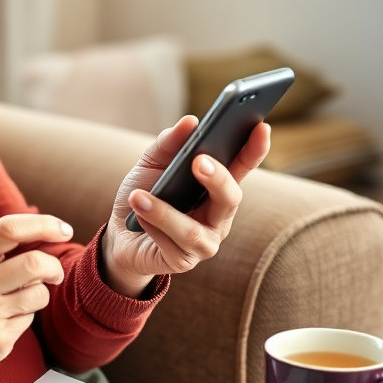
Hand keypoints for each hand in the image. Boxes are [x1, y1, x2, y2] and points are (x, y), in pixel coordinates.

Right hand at [0, 214, 71, 382]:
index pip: (9, 230)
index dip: (43, 225)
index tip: (62, 229)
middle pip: (34, 264)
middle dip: (53, 266)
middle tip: (53, 272)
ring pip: (38, 293)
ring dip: (38, 293)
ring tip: (20, 298)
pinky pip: (29, 320)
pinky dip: (24, 316)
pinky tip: (3, 321)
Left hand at [101, 117, 271, 295]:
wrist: (120, 233)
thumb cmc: (143, 192)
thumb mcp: (150, 163)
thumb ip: (168, 144)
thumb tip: (190, 122)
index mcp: (216, 186)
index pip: (242, 166)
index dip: (255, 148)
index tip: (262, 126)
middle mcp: (218, 215)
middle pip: (230, 198)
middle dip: (217, 178)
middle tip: (197, 160)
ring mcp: (204, 241)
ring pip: (194, 231)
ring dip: (164, 212)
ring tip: (140, 196)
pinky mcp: (183, 261)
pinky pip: (171, 246)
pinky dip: (151, 227)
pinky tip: (137, 215)